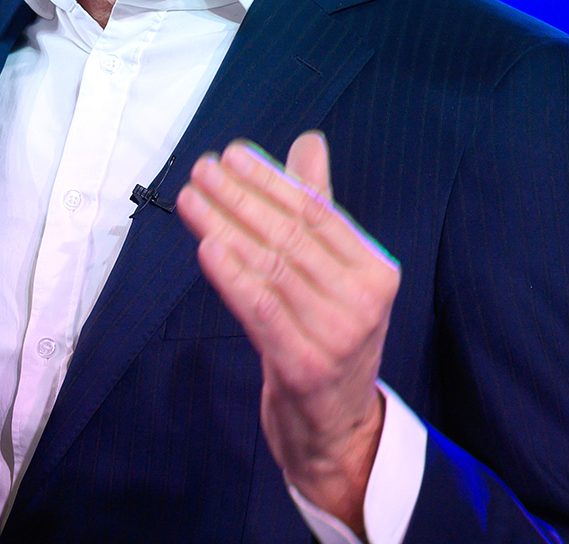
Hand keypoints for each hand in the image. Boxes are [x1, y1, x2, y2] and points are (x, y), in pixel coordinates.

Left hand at [174, 132, 398, 532]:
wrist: (335, 426)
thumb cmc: (328, 334)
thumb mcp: (334, 273)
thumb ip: (321, 208)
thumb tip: (309, 142)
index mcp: (377, 271)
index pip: (317, 213)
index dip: (272, 180)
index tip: (232, 154)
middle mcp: (364, 302)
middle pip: (290, 236)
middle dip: (240, 197)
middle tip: (201, 170)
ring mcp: (336, 337)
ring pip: (270, 268)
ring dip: (225, 227)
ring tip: (191, 199)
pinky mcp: (303, 367)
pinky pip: (261, 310)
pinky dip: (232, 276)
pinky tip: (206, 246)